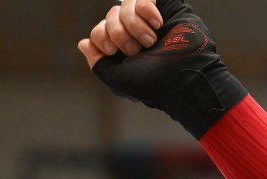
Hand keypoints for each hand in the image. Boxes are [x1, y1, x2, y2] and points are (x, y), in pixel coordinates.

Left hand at [77, 0, 245, 138]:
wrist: (184, 78)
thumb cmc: (153, 84)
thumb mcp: (116, 78)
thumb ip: (98, 62)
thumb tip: (82, 42)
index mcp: (123, 49)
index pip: (99, 31)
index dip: (102, 37)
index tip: (117, 52)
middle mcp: (135, 32)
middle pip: (110, 15)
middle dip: (118, 33)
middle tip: (135, 50)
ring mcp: (149, 19)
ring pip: (125, 5)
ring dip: (134, 24)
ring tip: (150, 41)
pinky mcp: (166, 7)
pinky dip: (146, 9)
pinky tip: (157, 25)